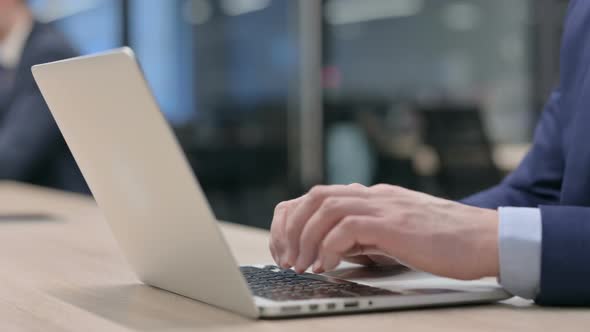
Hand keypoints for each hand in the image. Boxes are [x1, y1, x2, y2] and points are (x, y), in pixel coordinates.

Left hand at [269, 184, 498, 279]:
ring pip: (324, 208)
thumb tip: (332, 251)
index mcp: (373, 198)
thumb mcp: (396, 235)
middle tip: (287, 259)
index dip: (294, 219)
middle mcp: (374, 196)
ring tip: (303, 265)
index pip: (318, 195)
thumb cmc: (445, 243)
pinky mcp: (394, 224)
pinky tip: (330, 266)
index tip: (288, 247)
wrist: (485, 239)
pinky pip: (348, 227)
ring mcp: (384, 206)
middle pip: (314, 196)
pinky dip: (330, 247)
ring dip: (305, 238)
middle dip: (291, 228)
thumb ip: (366, 236)